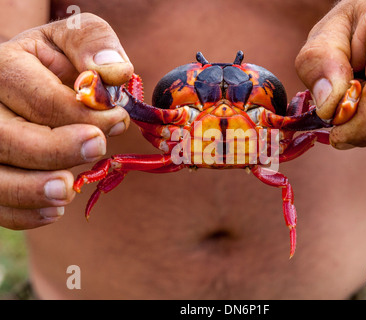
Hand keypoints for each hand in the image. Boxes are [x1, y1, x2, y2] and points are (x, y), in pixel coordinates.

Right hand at [0, 13, 132, 228]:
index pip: (41, 100)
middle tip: (97, 149)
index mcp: (4, 67)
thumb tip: (117, 72)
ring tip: (68, 191)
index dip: (84, 115)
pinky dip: (23, 213)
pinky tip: (53, 210)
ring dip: (33, 191)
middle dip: (57, 151)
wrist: (30, 77)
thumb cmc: (56, 60)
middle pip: (7, 138)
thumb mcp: (73, 37)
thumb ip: (94, 45)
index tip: (118, 119)